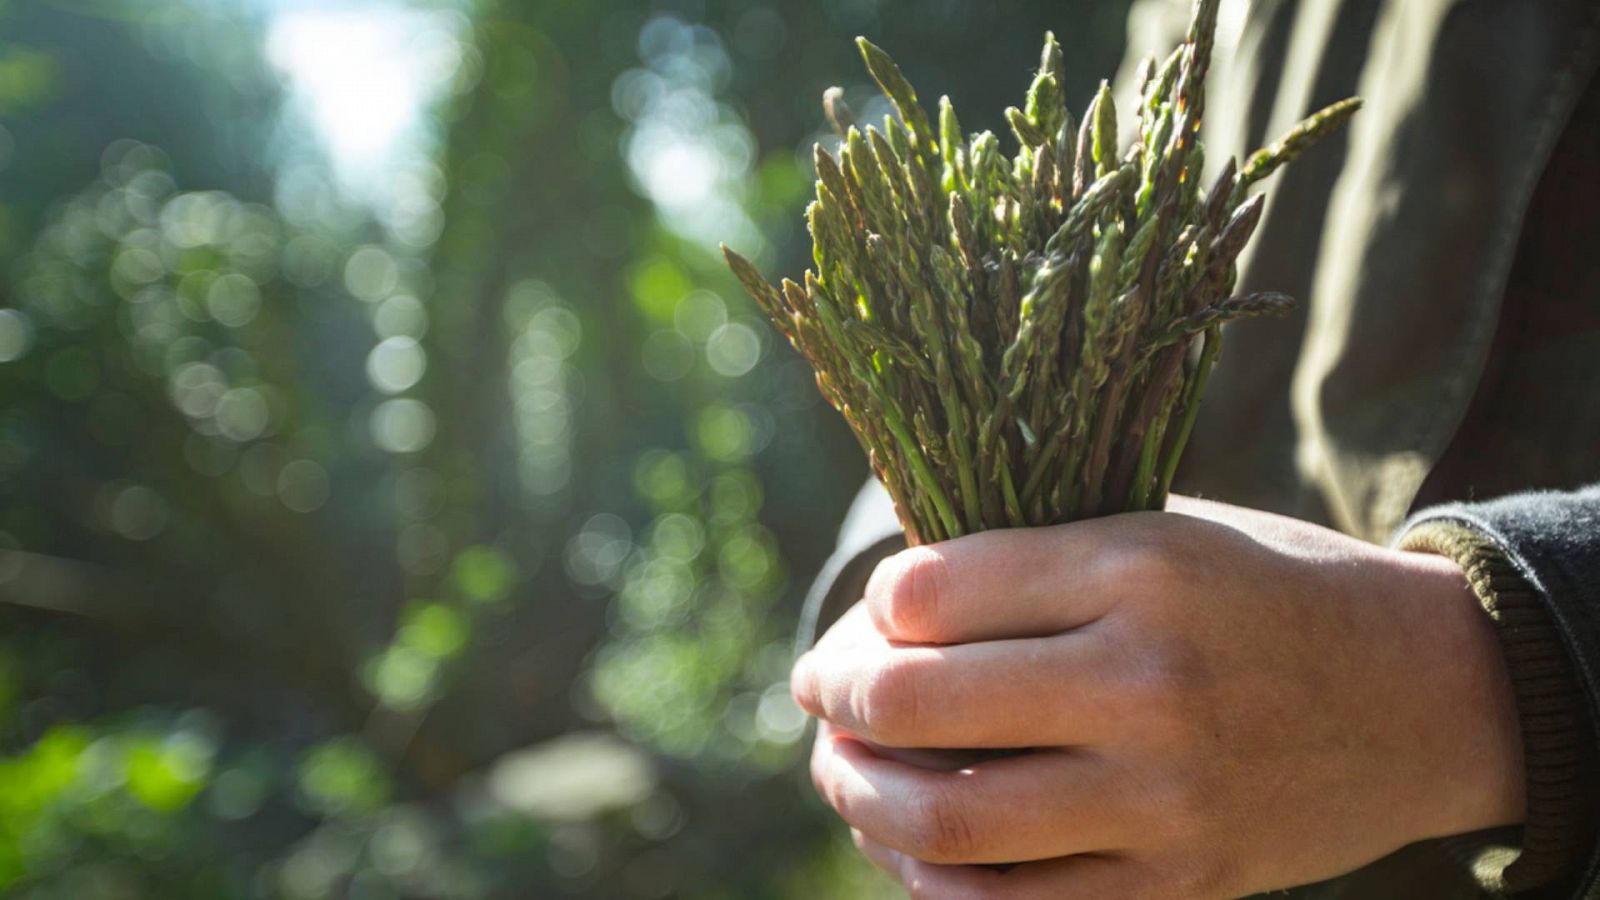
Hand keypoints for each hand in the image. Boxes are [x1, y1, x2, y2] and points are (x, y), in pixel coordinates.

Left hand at [792, 496, 1523, 898]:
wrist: (1425, 695)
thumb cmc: (1273, 593)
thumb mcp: (1167, 535)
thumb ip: (1040, 567)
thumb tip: (893, 610)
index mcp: (1139, 567)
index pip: (933, 590)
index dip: (871, 606)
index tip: (869, 616)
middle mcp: (1146, 680)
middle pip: (921, 699)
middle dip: (838, 693)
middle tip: (817, 689)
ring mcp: (1163, 795)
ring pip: (951, 817)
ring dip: (860, 797)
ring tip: (840, 770)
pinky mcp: (1180, 880)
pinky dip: (935, 882)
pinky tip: (909, 850)